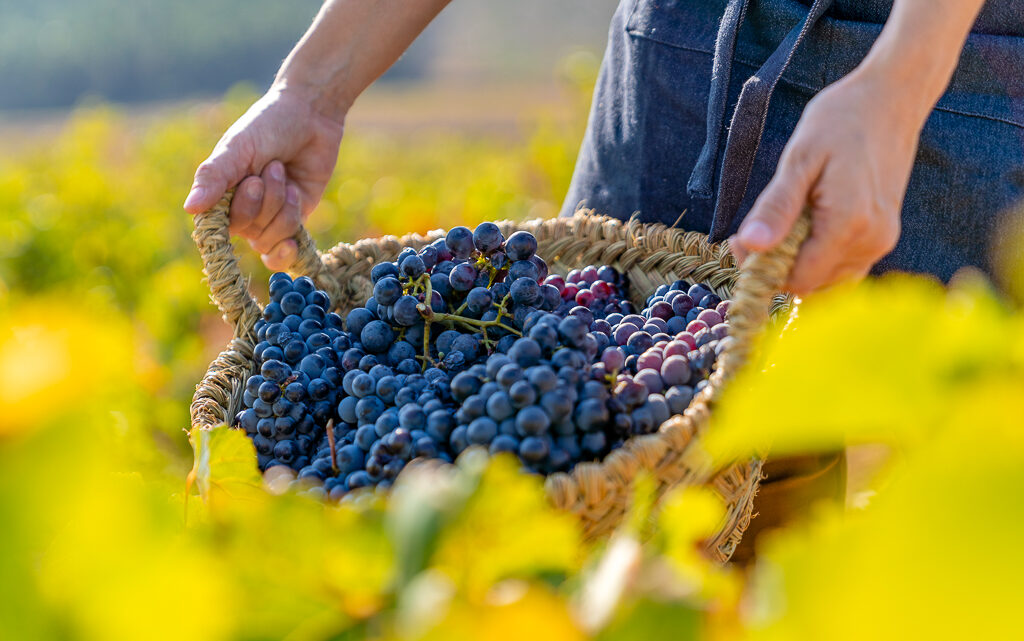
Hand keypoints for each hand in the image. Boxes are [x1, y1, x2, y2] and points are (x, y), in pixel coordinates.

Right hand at [183, 86, 344, 269]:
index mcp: (220, 193)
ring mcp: (268, 219)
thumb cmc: (267, 126)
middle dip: (266, 199)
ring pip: (269, 239)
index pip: (216, 226)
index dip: (238, 210)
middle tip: (275, 166)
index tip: (252, 181)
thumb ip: (214, 176)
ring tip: (287, 175)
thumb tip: (190, 208)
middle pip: (248, 230)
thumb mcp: (237, 148)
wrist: (311, 117)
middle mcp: (241, 210)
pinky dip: (288, 247)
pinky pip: (285, 250)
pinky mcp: (294, 221)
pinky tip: (292, 242)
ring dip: (283, 207)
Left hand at [730, 69, 922, 294]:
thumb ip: (777, 206)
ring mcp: (881, 242)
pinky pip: (842, 268)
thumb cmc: (841, 120)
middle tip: (755, 228)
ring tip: (783, 222)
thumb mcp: (799, 158)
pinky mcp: (883, 236)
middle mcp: (871, 242)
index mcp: (848, 224)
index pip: (796, 279)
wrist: (891, 99)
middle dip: (775, 267)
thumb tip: (751, 245)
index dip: (761, 268)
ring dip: (795, 263)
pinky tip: (805, 226)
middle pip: (809, 285)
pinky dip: (817, 258)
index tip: (739, 239)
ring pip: (825, 281)